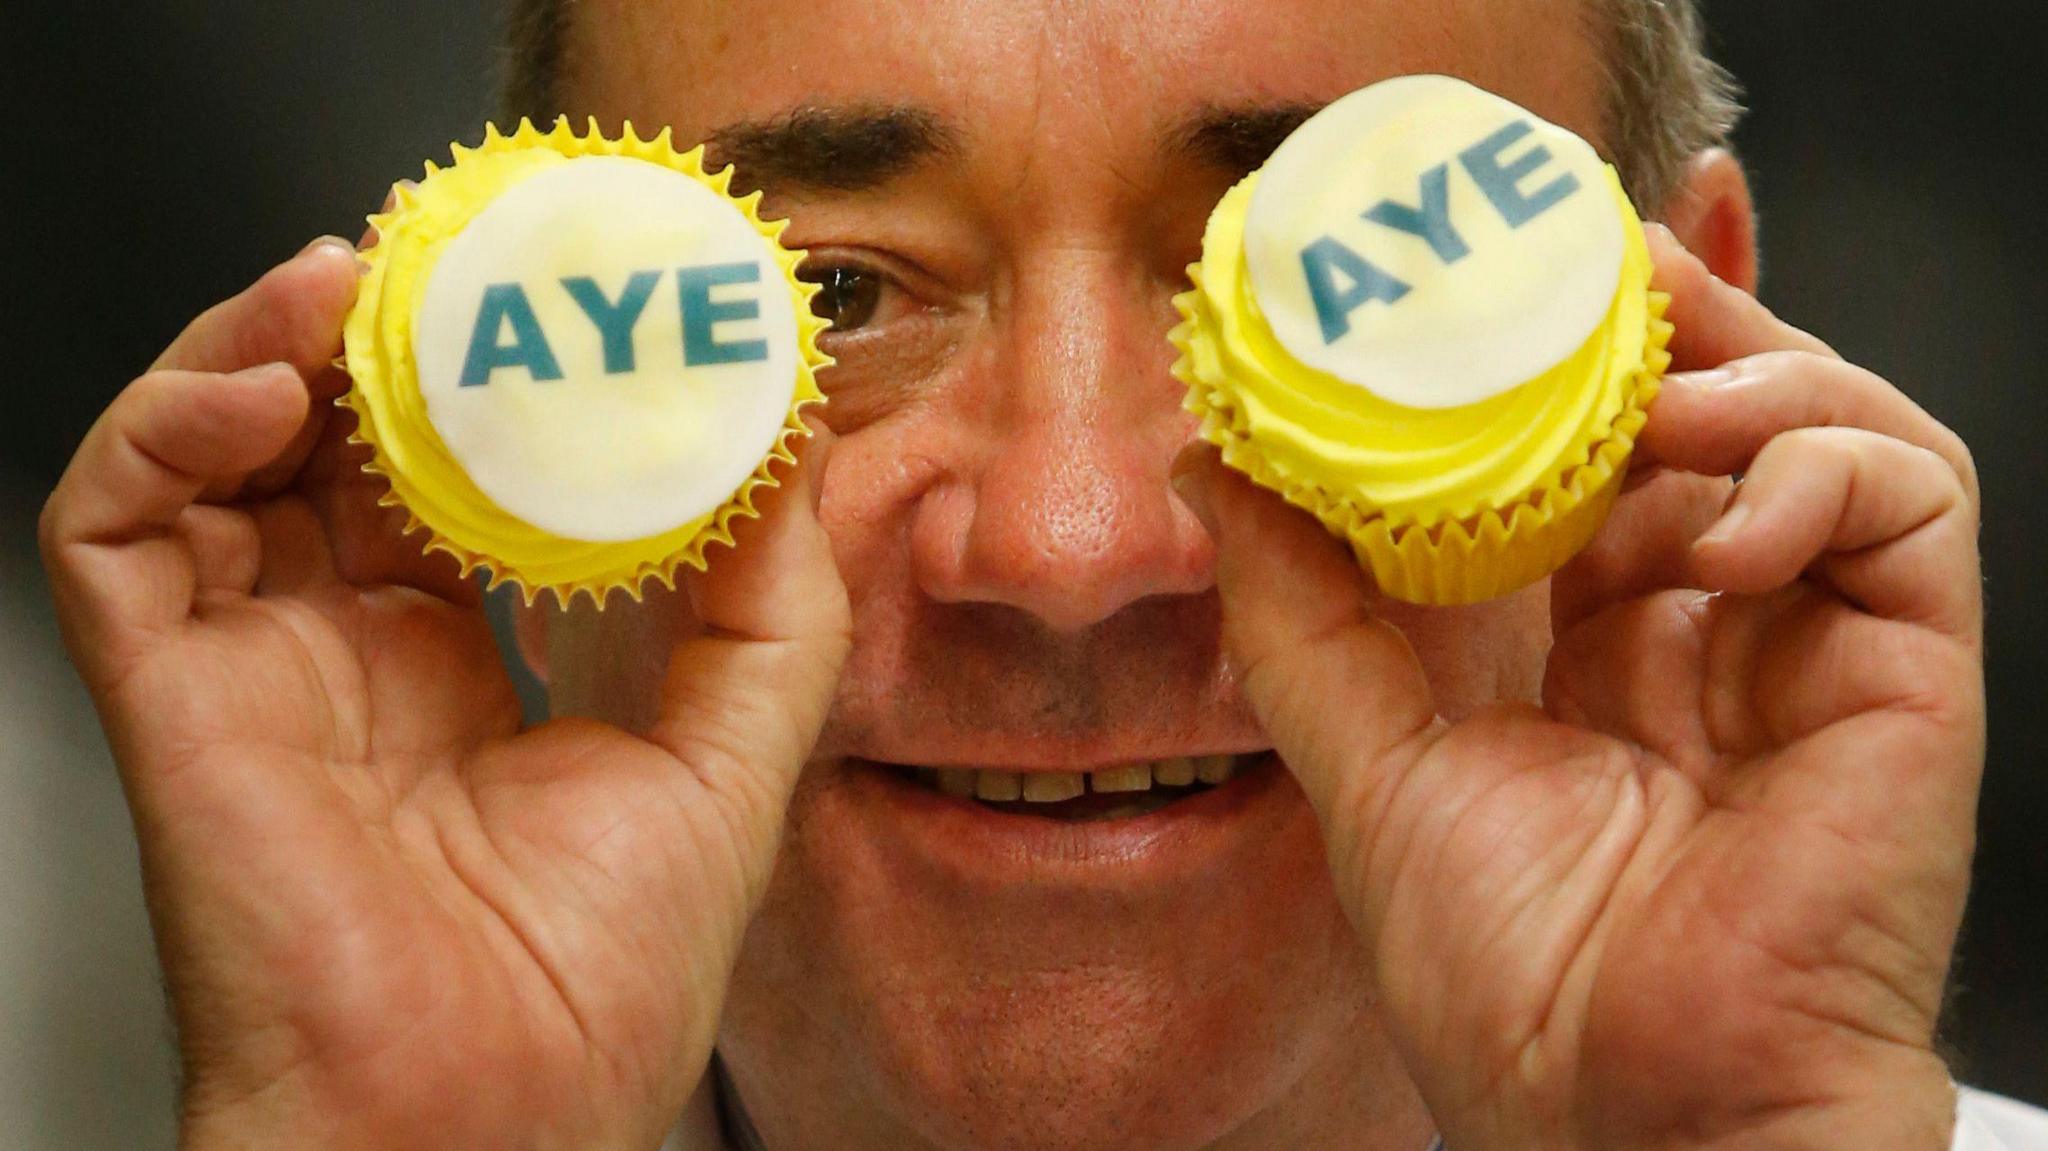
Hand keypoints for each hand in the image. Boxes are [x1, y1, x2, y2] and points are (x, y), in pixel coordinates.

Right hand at [40, 236, 849, 1150]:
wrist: (484, 1120)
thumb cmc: (599, 982)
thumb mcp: (735, 759)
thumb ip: (772, 604)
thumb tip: (796, 444)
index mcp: (467, 672)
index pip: (463, 481)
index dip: (503, 382)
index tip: (571, 297)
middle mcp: (352, 658)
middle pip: (339, 446)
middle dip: (388, 338)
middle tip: (452, 251)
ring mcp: (256, 668)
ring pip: (217, 456)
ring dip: (270, 345)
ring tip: (351, 279)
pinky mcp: (171, 692)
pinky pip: (116, 526)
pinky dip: (168, 426)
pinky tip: (265, 384)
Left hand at [1176, 228, 1980, 1150]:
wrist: (1633, 1118)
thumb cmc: (1514, 978)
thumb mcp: (1366, 763)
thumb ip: (1299, 613)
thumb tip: (1214, 470)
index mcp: (1596, 638)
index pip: (1587, 448)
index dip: (1542, 358)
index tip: (1466, 287)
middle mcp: (1710, 619)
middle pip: (1708, 406)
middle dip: (1646, 321)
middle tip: (1565, 261)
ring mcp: (1811, 634)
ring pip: (1820, 419)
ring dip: (1734, 372)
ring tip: (1640, 389)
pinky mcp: (1905, 661)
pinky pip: (1905, 495)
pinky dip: (1811, 467)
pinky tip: (1715, 524)